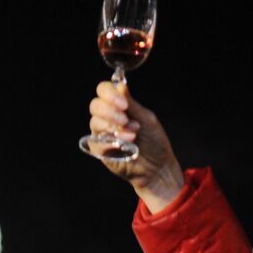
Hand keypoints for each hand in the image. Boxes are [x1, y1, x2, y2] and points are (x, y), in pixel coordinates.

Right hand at [87, 81, 184, 212]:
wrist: (157, 167)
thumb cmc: (154, 142)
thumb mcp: (146, 119)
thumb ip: (132, 104)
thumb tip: (120, 85)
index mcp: (118, 106)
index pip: (104, 90)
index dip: (110, 93)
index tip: (124, 104)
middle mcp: (107, 118)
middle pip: (95, 105)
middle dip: (110, 110)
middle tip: (126, 119)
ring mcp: (101, 134)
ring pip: (95, 121)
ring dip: (114, 126)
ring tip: (133, 134)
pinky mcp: (99, 149)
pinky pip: (97, 140)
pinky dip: (112, 141)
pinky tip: (127, 144)